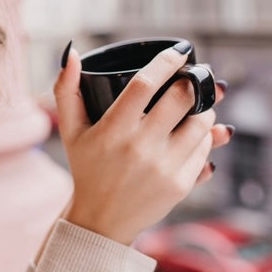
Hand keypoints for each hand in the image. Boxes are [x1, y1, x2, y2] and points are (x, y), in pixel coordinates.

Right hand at [54, 45, 230, 245]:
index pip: (145, 84)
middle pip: (181, 99)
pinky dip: (205, 136)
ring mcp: (163, 167)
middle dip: (193, 81)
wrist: (101, 220)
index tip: (180, 51)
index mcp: (113, 129)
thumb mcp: (70, 130)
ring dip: (204, 107)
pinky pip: (204, 149)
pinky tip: (196, 130)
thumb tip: (73, 53)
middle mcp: (140, 147)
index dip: (167, 62)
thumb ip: (66, 89)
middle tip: (196, 73)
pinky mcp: (180, 184)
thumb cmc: (86, 167)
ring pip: (201, 123)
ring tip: (197, 102)